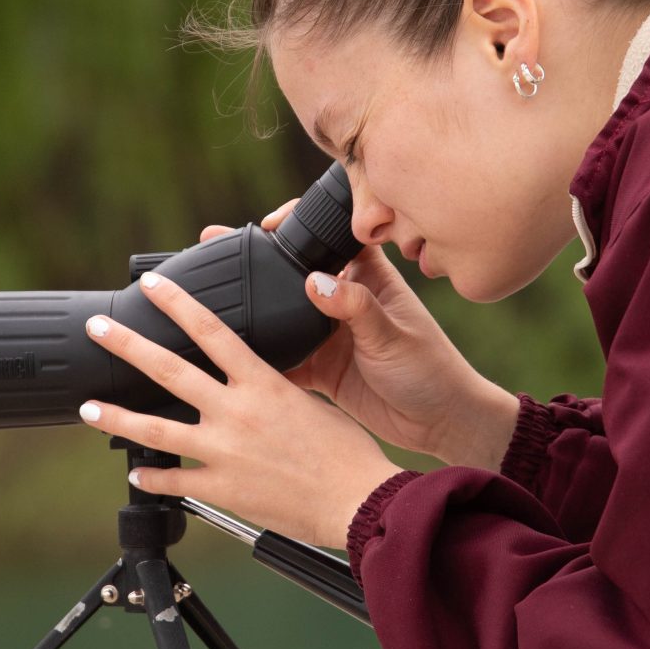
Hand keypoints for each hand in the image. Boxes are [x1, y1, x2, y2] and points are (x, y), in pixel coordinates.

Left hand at [76, 271, 404, 548]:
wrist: (356, 499)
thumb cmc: (345, 453)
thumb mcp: (309, 402)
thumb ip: (270, 389)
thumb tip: (249, 379)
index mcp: (262, 384)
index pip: (212, 331)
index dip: (177, 304)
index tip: (151, 286)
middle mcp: (237, 413)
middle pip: (170, 371)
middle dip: (128, 346)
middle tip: (98, 329)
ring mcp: (224, 452)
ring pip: (156, 431)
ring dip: (116, 417)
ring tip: (87, 408)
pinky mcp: (222, 489)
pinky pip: (175, 481)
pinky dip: (152, 478)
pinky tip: (136, 475)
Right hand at [200, 204, 518, 469]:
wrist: (440, 424)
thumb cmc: (432, 371)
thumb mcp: (393, 335)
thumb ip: (355, 308)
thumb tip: (314, 281)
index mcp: (369, 278)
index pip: (330, 235)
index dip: (298, 223)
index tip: (267, 224)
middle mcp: (344, 300)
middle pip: (295, 271)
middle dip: (260, 260)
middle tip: (218, 244)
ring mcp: (329, 334)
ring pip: (282, 313)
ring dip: (253, 305)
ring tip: (209, 292)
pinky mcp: (320, 368)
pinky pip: (283, 356)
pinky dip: (259, 356)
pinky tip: (226, 352)